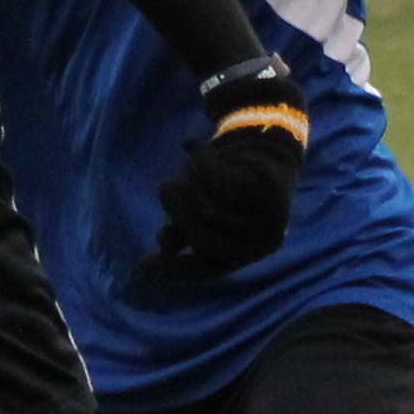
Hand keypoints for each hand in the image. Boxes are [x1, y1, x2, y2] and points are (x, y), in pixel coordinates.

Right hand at [144, 60, 307, 283]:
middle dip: (177, 213)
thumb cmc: (230, 180)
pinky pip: (222, 182)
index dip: (173, 270)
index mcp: (246, 253)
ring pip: (211, 210)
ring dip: (189, 183)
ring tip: (182, 166)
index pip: (205, 270)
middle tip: (164, 186)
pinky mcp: (270, 190)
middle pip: (204, 239)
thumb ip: (184, 228)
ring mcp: (269, 219)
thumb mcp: (203, 207)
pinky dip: (201, 161)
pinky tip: (189, 145)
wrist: (268, 143)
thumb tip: (165, 247)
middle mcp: (261, 243)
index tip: (143, 265)